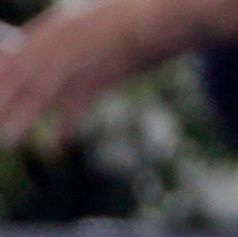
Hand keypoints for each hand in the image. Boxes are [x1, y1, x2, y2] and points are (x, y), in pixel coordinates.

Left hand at [0, 0, 189, 144]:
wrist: (147, 21)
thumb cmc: (114, 19)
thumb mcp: (75, 20)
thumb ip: (53, 38)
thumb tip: (28, 55)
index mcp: (49, 29)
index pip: (12, 54)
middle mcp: (57, 47)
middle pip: (22, 78)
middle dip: (4, 98)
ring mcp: (77, 64)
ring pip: (43, 94)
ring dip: (25, 117)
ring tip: (11, 138)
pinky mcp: (98, 79)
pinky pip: (78, 105)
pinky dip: (67, 123)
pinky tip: (58, 141)